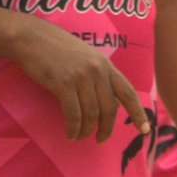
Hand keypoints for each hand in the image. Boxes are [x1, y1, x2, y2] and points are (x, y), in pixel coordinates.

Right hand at [8, 14, 147, 141]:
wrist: (31, 37)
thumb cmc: (56, 48)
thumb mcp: (85, 56)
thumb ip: (98, 74)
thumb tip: (106, 100)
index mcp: (105, 64)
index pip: (127, 92)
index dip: (138, 113)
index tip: (145, 130)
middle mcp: (97, 71)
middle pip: (110, 109)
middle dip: (107, 128)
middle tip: (101, 140)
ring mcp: (81, 77)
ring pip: (92, 114)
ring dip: (86, 130)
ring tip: (79, 136)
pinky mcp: (63, 84)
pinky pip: (73, 114)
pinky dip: (73, 128)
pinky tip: (70, 134)